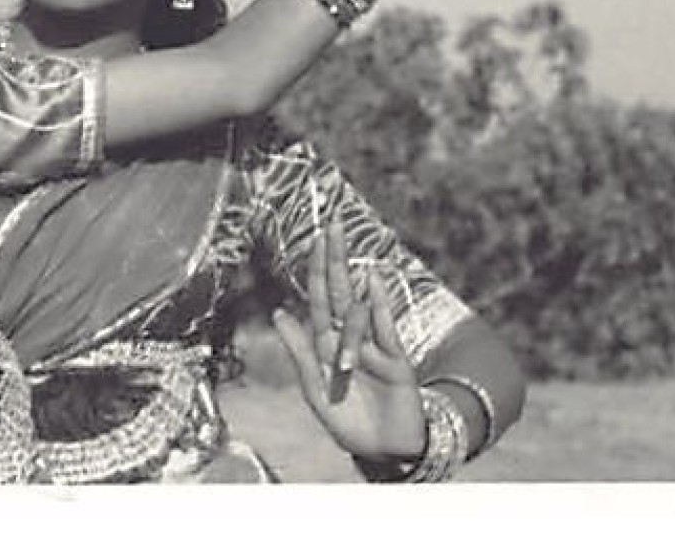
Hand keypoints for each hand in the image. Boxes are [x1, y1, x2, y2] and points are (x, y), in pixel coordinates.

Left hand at [272, 216, 424, 459]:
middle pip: (341, 291)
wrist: (383, 451)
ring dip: (349, 304)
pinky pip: (385, 329)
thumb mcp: (315, 388)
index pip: (320, 297)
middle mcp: (349, 337)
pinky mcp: (396, 361)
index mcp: (326, 342)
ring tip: (349, 281)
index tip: (315, 236)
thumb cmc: (347, 421)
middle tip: (332, 223)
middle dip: (335, 259)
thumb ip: (299, 350)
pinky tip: (374, 280)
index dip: (317, 268)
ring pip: (359, 311)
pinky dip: (379, 305)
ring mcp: (374, 346)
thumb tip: (278, 311)